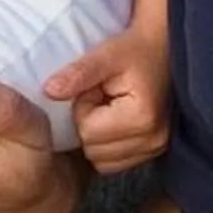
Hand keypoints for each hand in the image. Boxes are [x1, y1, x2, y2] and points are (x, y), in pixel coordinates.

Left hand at [43, 23, 167, 173]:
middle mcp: (153, 140)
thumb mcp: (105, 55)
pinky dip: (109, 146)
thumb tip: (48, 91)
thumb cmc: (135, 49)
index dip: (84, 108)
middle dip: (89, 124)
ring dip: (98, 137)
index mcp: (141, 117)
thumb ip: (77, 74)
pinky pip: (115, 163)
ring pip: (102, 162)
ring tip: (110, 109)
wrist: (163, 49)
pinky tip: (116, 121)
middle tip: (102, 97)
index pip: (87, 131)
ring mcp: (156, 149)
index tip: (97, 88)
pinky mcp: (154, 152)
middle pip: (94, 150)